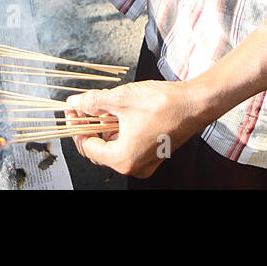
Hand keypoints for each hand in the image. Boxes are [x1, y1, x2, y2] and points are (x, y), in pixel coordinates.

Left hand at [64, 80, 203, 178]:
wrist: (194, 104)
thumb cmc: (163, 104)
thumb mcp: (121, 99)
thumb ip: (93, 102)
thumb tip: (75, 103)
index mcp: (123, 159)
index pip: (87, 146)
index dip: (76, 126)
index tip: (72, 111)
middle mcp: (134, 167)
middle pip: (99, 150)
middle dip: (89, 127)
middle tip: (82, 107)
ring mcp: (145, 162)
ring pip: (113, 147)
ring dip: (104, 128)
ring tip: (101, 106)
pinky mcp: (152, 154)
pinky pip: (128, 146)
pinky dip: (119, 131)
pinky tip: (117, 112)